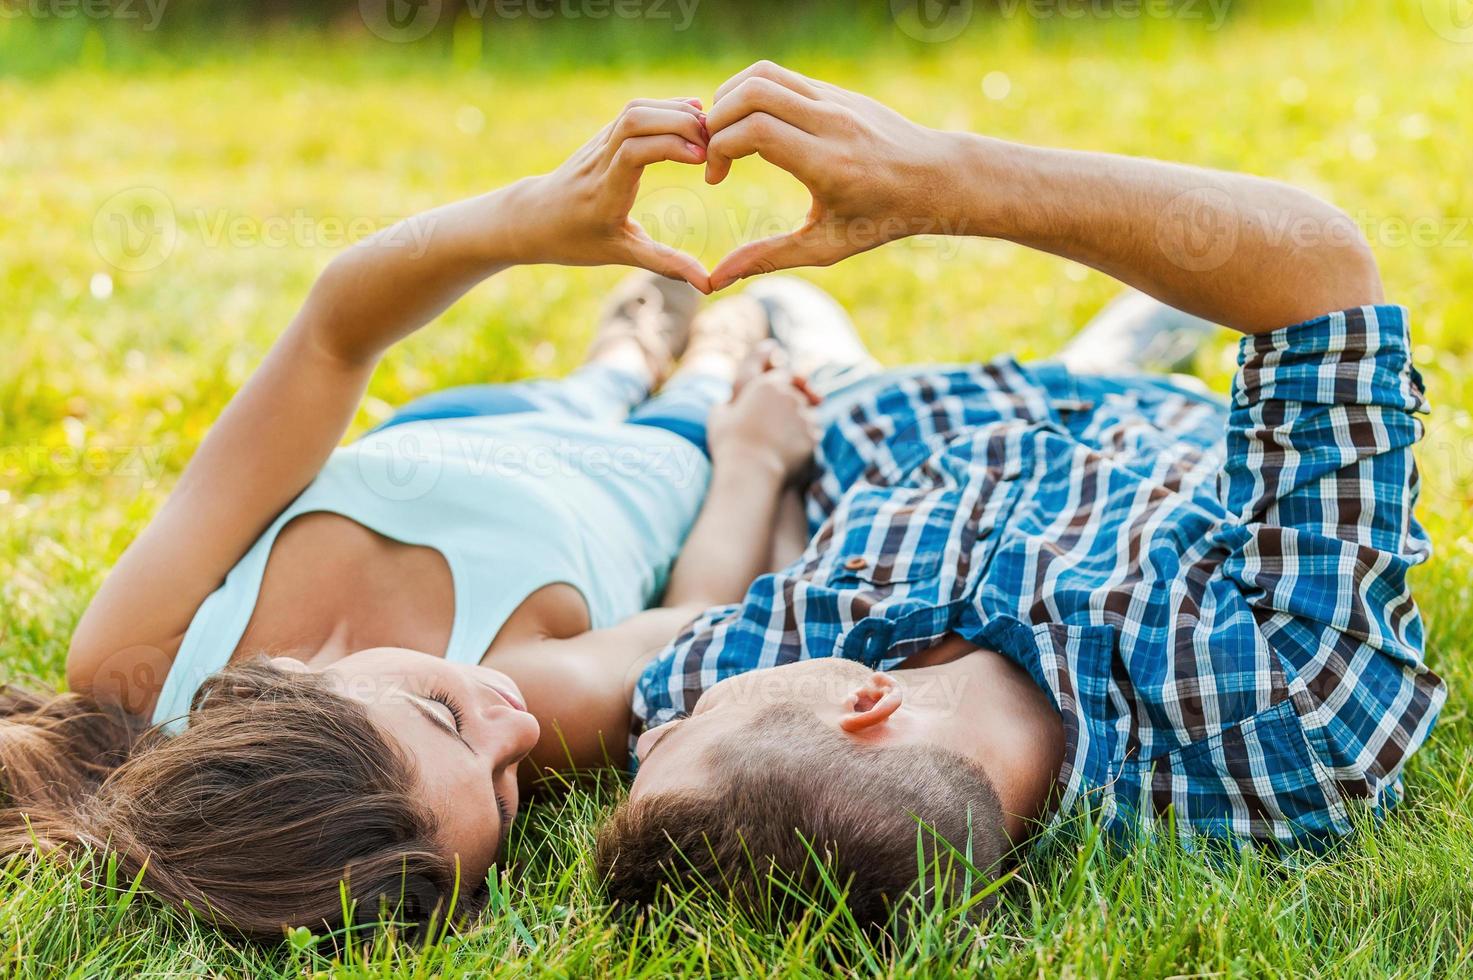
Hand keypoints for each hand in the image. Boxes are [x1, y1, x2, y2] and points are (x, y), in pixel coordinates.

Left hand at [516, 97, 712, 291]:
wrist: (534, 217)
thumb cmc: (576, 241)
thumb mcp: (621, 254)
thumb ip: (665, 264)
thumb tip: (708, 285)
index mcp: (604, 193)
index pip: (634, 152)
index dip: (670, 146)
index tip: (701, 160)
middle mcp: (598, 161)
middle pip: (635, 120)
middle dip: (678, 122)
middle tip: (711, 142)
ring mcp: (598, 143)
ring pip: (634, 110)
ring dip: (674, 111)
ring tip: (706, 130)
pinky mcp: (602, 134)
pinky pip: (633, 112)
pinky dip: (665, 108)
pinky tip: (691, 116)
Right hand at [702, 61, 953, 289]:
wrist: (937, 178)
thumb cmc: (883, 219)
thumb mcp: (827, 247)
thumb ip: (769, 258)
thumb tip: (716, 280)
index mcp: (828, 162)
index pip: (756, 130)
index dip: (720, 149)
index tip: (716, 179)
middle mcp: (831, 122)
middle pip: (752, 93)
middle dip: (717, 120)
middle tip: (712, 154)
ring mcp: (836, 99)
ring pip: (764, 74)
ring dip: (730, 99)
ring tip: (725, 135)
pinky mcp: (836, 90)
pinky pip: (782, 77)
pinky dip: (753, 94)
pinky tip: (751, 126)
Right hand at [707, 357, 820, 481]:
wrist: (750, 470)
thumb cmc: (730, 443)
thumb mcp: (717, 418)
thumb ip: (725, 406)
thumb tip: (725, 407)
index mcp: (767, 386)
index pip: (784, 376)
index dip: (782, 386)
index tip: (777, 398)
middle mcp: (790, 397)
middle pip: (799, 396)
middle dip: (792, 407)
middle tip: (779, 424)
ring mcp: (804, 417)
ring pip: (809, 416)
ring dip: (801, 424)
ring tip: (783, 442)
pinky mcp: (813, 438)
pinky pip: (813, 437)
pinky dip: (805, 443)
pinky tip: (791, 453)